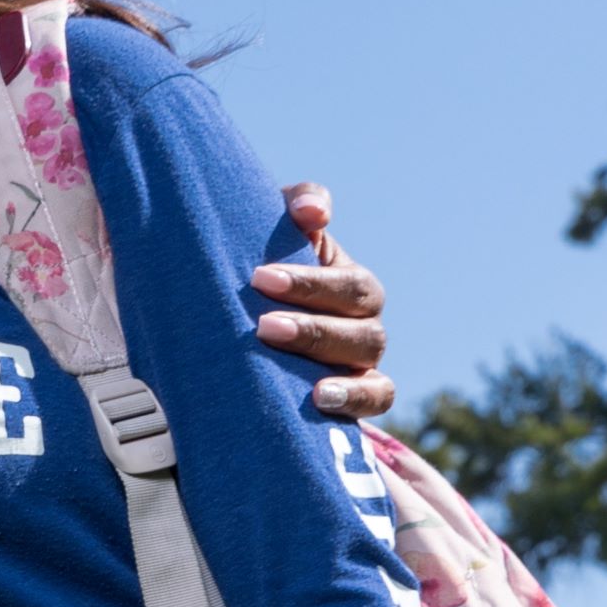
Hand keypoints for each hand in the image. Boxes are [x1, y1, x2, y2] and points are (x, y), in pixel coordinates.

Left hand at [255, 181, 391, 419]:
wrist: (229, 325)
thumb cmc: (253, 271)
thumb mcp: (269, 230)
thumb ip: (296, 206)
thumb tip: (313, 212)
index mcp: (345, 280)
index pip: (345, 282)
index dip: (310, 282)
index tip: (260, 278)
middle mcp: (361, 318)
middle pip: (361, 320)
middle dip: (312, 325)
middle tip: (263, 326)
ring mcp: (362, 358)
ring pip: (368, 356)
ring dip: (329, 358)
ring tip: (297, 371)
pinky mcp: (356, 394)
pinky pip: (377, 397)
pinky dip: (356, 398)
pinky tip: (321, 400)